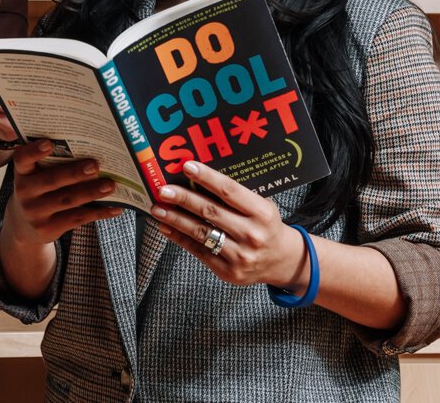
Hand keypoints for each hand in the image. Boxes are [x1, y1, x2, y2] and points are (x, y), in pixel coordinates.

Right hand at [1, 140, 123, 247]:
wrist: (24, 227)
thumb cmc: (37, 191)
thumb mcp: (34, 177)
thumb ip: (50, 165)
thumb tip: (89, 152)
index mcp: (22, 173)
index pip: (22, 159)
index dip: (34, 151)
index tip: (49, 143)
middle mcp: (24, 192)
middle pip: (52, 180)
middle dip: (74, 173)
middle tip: (95, 165)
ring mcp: (35, 213)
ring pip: (67, 200)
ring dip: (91, 192)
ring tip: (110, 185)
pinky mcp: (48, 229)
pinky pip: (77, 218)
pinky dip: (99, 212)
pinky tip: (115, 207)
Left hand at [148, 160, 308, 290]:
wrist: (281, 261)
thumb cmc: (265, 226)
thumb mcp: (261, 207)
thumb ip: (236, 195)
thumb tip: (197, 176)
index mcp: (262, 213)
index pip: (229, 191)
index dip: (206, 178)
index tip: (186, 167)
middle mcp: (252, 234)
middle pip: (210, 212)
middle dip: (183, 199)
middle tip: (163, 189)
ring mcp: (241, 255)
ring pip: (201, 233)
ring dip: (175, 219)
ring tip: (158, 209)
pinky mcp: (229, 271)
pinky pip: (199, 251)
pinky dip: (179, 238)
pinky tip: (166, 227)